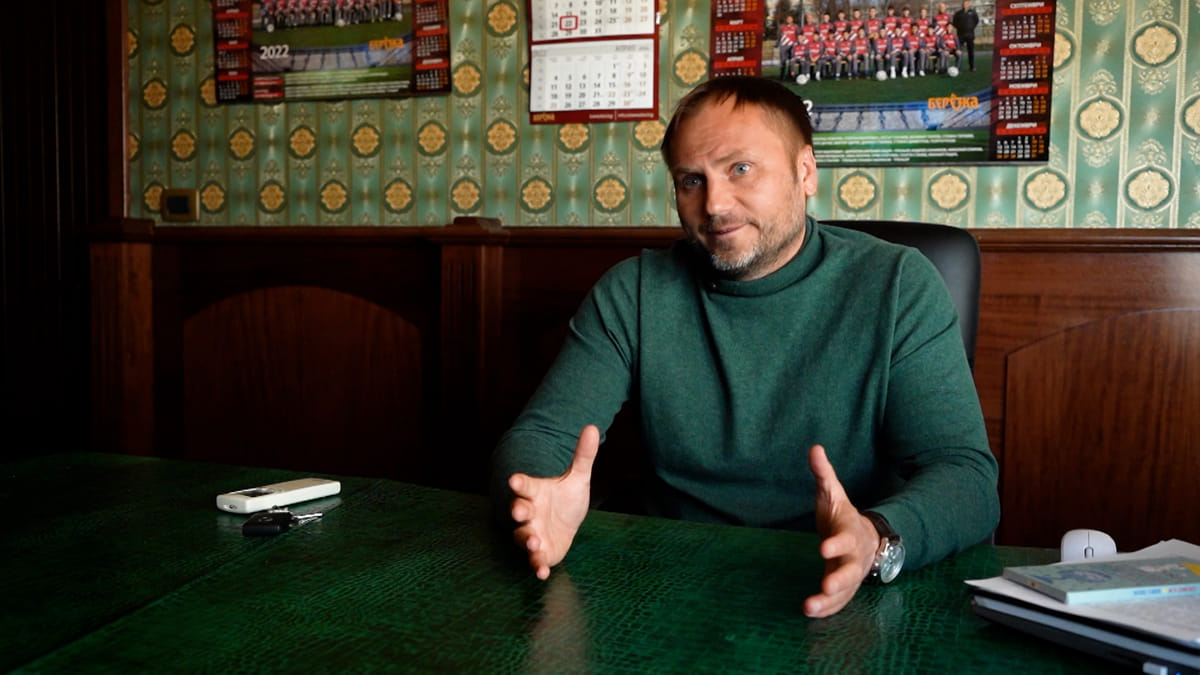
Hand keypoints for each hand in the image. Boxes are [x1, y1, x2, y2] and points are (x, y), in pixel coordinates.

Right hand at [508, 425, 599, 579]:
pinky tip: (541, 572)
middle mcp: (530, 512)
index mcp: (535, 491)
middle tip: (520, 511)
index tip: (514, 479)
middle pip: (519, 511)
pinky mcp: (540, 552)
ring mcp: (532, 533)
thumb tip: (592, 427)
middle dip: (518, 511)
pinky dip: (537, 565)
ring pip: (523, 536)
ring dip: (527, 540)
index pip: (525, 485)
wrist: (567, 523)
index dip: (519, 482)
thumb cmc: (566, 498)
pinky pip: (535, 560)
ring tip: (533, 541)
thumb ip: (582, 455)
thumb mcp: (578, 477)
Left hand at [803, 444, 880, 617]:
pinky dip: (828, 609)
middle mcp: (854, 557)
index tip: (822, 548)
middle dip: (839, 579)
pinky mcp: (845, 588)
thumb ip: (824, 474)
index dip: (835, 544)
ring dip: (829, 601)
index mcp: (850, 533)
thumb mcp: (834, 494)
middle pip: (850, 571)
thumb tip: (814, 448)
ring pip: (845, 591)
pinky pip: (840, 602)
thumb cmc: (843, 515)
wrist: (866, 537)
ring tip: (809, 607)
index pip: (844, 539)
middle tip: (826, 585)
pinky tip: (811, 612)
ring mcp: (851, 575)